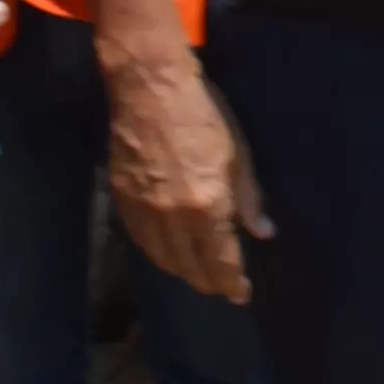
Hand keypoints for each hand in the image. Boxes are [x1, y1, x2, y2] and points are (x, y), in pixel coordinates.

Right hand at [101, 48, 268, 302]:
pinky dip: (158, 251)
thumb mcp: (238, 154)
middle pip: (190, 268)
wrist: (149, 88)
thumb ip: (249, 199)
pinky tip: (169, 248)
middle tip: (222, 284)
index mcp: (207, 207)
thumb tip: (263, 233)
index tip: (241, 295)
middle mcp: (172, 218)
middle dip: (209, 281)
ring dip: (183, 270)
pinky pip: (141, 240)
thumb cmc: (204, 115)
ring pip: (163, 259)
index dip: (233, 284)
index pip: (221, 263)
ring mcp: (143, 211)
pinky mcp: (121, 200)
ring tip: (198, 271)